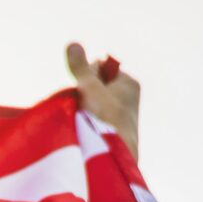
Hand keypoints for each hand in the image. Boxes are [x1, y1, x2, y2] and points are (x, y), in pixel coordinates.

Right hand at [65, 42, 140, 159]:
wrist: (114, 157)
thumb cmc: (105, 118)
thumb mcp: (89, 88)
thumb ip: (80, 68)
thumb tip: (73, 43)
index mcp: (129, 82)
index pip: (102, 68)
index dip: (88, 76)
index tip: (85, 89)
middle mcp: (128, 97)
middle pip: (97, 86)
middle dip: (84, 94)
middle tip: (81, 106)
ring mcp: (122, 116)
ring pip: (94, 105)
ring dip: (83, 110)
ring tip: (81, 121)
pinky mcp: (114, 133)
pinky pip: (95, 121)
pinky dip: (87, 124)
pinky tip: (84, 132)